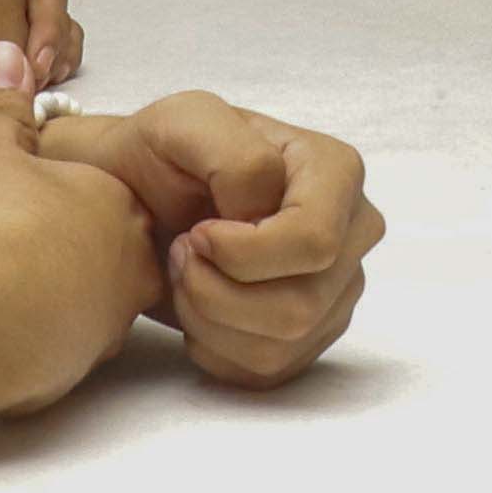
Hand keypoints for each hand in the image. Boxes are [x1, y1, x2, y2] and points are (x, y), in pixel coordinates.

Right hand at [0, 42, 166, 402]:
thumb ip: (2, 104)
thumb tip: (3, 51)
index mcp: (116, 210)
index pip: (121, 211)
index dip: (83, 212)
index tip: (45, 212)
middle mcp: (127, 270)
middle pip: (123, 268)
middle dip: (81, 266)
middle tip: (29, 259)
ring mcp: (105, 325)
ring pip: (97, 317)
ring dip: (59, 310)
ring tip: (6, 299)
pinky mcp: (77, 371)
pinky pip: (62, 357)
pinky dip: (35, 349)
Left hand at [48, 88, 384, 387]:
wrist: (138, 196)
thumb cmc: (160, 156)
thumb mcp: (185, 121)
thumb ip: (236, 155)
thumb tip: (264, 214)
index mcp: (335, 172)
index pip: (316, 243)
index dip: (244, 255)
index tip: (194, 233)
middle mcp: (353, 231)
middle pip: (303, 304)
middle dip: (219, 292)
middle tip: (180, 257)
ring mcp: (338, 287)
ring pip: (286, 344)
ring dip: (212, 321)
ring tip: (184, 279)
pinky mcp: (313, 333)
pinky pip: (272, 371)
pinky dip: (218, 350)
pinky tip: (198, 311)